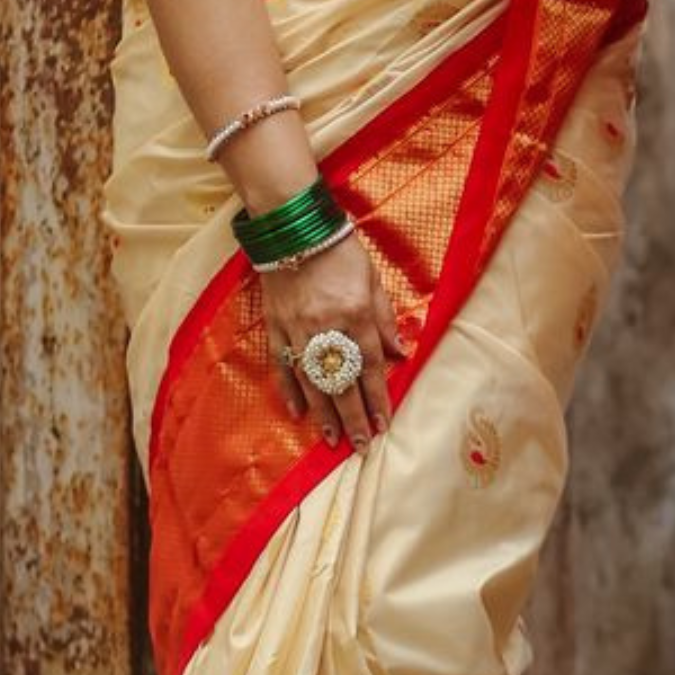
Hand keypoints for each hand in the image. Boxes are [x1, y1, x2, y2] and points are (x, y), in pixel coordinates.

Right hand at [261, 232, 404, 450]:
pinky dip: (289, 390)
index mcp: (355, 315)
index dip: (377, 399)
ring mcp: (297, 329)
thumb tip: (399, 356)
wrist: (294, 228)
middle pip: (341, 382)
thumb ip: (384, 321)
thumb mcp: (373, 281)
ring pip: (311, 380)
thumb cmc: (340, 252)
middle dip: (352, 417)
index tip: (383, 425)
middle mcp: (326, 327)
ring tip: (332, 439)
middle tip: (360, 446)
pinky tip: (298, 412)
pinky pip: (282, 364)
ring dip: (323, 413)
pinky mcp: (275, 326)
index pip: (370, 367)